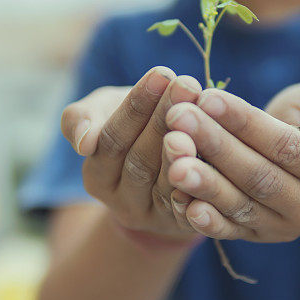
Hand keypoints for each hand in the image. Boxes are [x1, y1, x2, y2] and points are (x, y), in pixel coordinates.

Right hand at [60, 67, 204, 241]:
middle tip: (188, 83)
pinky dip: (203, 178)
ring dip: (188, 146)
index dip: (137, 105)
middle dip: (165, 118)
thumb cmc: (130, 125)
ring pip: (169, 182)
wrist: (162, 158)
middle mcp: (122, 203)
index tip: (162, 73)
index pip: (113, 138)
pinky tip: (218, 148)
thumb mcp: (100, 115)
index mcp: (97, 176)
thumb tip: (85, 143)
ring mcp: (155, 218)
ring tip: (204, 113)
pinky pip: (193, 207)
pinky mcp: (184, 226)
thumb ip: (81, 120)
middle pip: (142, 159)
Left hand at [162, 80, 299, 241]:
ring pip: (241, 205)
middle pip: (259, 177)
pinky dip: (205, 219)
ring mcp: (286, 228)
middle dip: (216, 146)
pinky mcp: (259, 237)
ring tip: (173, 159)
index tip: (208, 97)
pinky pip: (230, 230)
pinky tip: (180, 201)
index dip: (246, 123)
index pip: (286, 147)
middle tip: (178, 119)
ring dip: (204, 183)